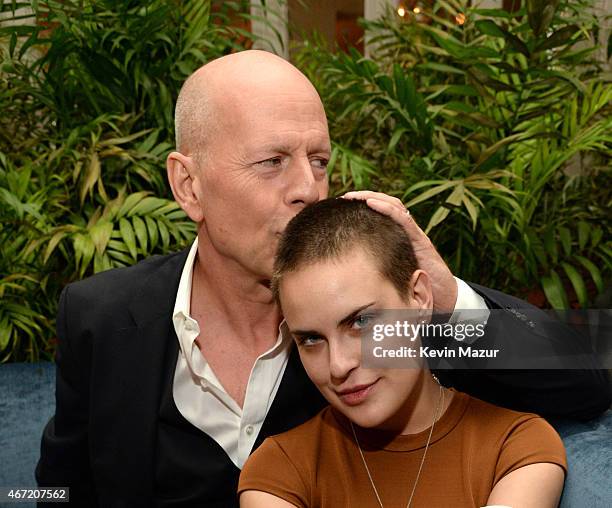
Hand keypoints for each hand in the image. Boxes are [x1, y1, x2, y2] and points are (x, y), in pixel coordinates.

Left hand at [342, 191, 457, 311]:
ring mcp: (414, 235)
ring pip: (395, 206)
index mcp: (399, 237)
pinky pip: (404, 220)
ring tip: (354, 195)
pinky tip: (371, 204)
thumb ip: (376, 266)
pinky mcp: (421, 241)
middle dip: (365, 196)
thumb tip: (347, 268)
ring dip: (373, 197)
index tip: (342, 205)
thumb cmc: (415, 288)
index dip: (363, 205)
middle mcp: (407, 232)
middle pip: (387, 204)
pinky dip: (387, 209)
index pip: (382, 213)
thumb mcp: (390, 274)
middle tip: (345, 196)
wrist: (444, 298)